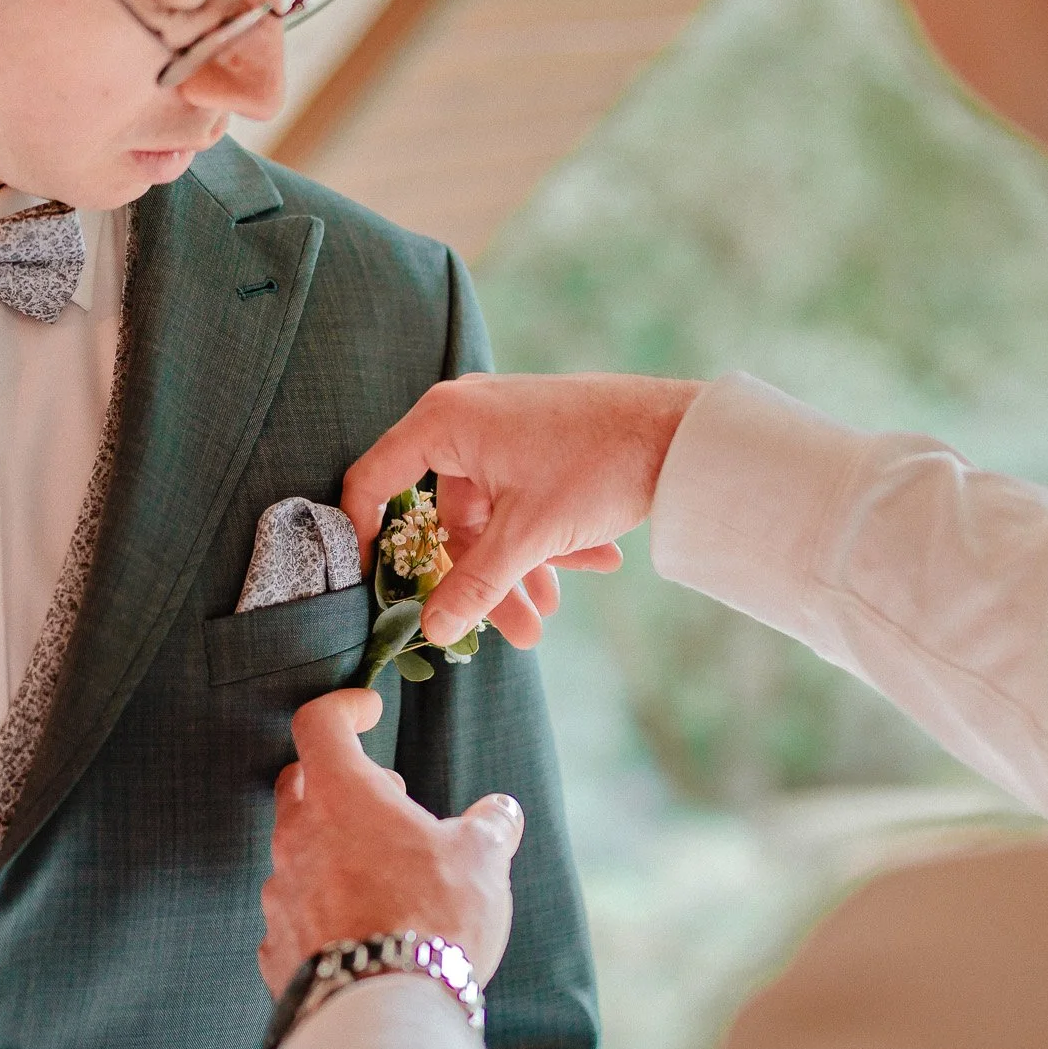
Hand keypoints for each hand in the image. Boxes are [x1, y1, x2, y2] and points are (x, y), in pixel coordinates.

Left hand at [259, 689, 523, 994]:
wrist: (385, 1013)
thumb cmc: (433, 919)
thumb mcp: (482, 860)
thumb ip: (489, 826)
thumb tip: (501, 812)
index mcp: (341, 796)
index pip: (319, 724)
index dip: (343, 708)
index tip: (368, 710)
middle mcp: (297, 837)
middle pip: (300, 784)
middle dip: (339, 780)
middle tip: (387, 799)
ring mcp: (281, 894)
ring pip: (297, 850)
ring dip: (332, 848)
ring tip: (382, 872)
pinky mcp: (276, 947)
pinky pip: (295, 912)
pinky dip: (322, 908)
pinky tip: (357, 927)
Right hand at [343, 372, 702, 647]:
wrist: (685, 431)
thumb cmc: (598, 464)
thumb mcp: (529, 535)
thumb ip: (474, 585)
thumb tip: (431, 630)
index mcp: (444, 422)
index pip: (373, 482)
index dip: (362, 537)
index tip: (373, 586)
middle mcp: (465, 418)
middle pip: (446, 516)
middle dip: (482, 578)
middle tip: (515, 631)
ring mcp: (503, 428)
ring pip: (491, 515)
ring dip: (520, 566)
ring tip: (551, 613)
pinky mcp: (537, 440)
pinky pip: (521, 498)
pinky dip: (546, 537)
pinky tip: (595, 564)